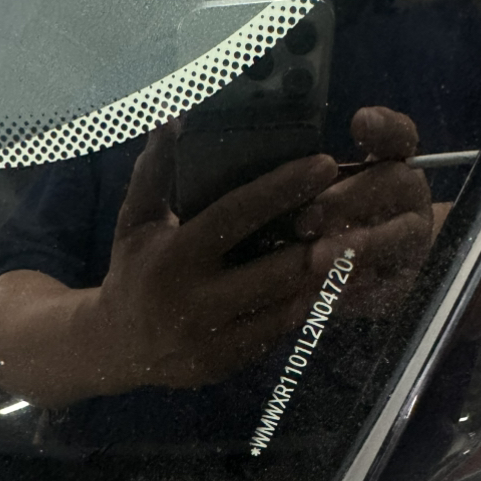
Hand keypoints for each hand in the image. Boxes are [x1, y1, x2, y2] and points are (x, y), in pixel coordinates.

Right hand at [91, 126, 338, 390]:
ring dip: (327, 281)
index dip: (284, 189)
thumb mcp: (135, 220)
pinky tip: (339, 288)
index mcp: (175, 258)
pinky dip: (310, 309)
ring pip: (287, 308)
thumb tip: (174, 115)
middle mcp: (196, 301)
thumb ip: (155, 169)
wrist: (116, 347)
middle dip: (324, 245)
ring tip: (364, 250)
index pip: (236, 216)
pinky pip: (280, 334)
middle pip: (276, 271)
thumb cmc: (133, 271)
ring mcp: (215, 339)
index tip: (325, 164)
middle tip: (363, 216)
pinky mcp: (230, 364)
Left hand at [296, 107, 433, 317]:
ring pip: (396, 238)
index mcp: (393, 164)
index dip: (384, 127)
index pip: (399, 136)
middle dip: (350, 198)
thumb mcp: (320, 192)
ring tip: (315, 259)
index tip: (358, 122)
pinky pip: (387, 285)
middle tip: (307, 218)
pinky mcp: (406, 282)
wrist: (368, 272)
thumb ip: (313, 175)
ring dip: (355, 247)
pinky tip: (323, 294)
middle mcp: (412, 198)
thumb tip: (285, 168)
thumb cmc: (331, 221)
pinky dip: (354, 289)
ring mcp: (415, 241)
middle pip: (395, 183)